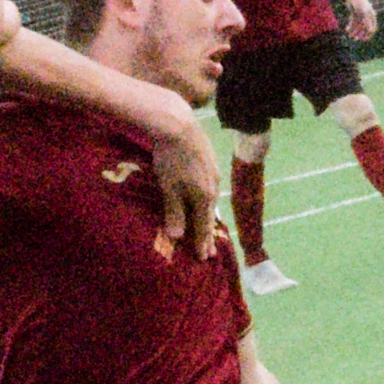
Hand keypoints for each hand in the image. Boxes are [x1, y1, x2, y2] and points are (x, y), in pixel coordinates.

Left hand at [148, 115, 221, 258]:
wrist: (178, 124)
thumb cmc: (171, 159)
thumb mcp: (169, 188)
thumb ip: (174, 212)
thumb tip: (177, 238)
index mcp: (205, 197)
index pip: (204, 227)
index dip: (202, 243)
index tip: (203, 259)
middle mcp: (214, 187)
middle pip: (210, 215)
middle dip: (208, 234)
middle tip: (209, 252)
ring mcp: (213, 172)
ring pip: (210, 200)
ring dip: (207, 215)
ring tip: (206, 225)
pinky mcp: (209, 160)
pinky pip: (209, 187)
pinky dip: (205, 199)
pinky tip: (203, 196)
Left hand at [343, 0, 378, 42]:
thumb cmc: (359, 2)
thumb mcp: (363, 13)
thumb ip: (367, 22)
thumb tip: (370, 31)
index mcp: (371, 16)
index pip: (373, 27)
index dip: (369, 34)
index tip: (364, 39)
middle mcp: (366, 16)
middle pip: (364, 28)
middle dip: (360, 34)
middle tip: (355, 39)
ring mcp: (360, 15)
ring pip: (357, 26)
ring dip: (354, 31)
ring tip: (350, 36)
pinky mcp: (354, 13)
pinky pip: (353, 22)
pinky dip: (350, 26)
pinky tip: (347, 30)